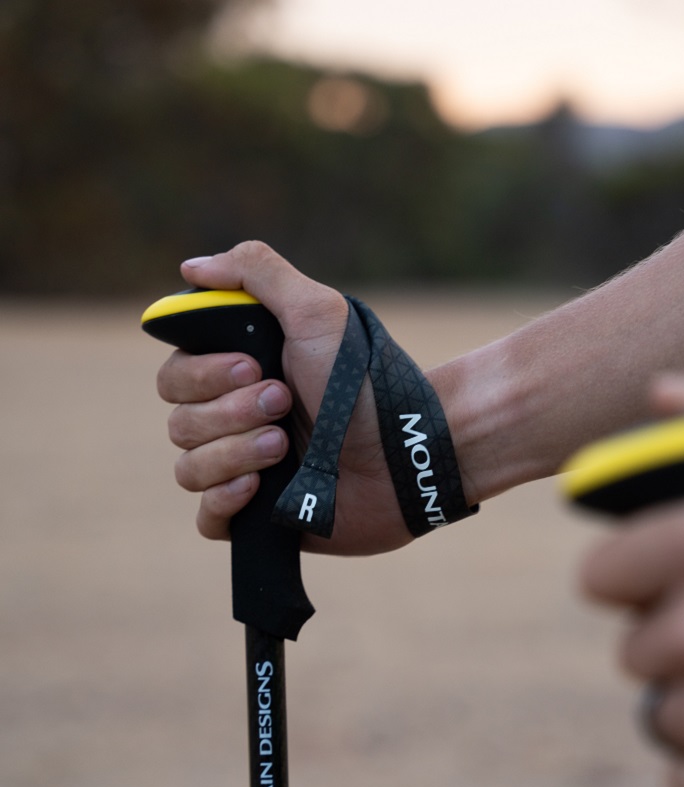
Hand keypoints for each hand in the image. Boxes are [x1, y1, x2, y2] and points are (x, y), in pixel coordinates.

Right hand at [155, 241, 412, 555]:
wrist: (406, 451)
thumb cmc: (364, 381)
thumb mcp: (317, 312)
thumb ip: (255, 273)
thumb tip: (191, 269)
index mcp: (238, 375)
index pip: (175, 376)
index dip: (203, 373)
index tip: (252, 366)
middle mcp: (234, 421)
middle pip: (178, 421)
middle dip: (229, 411)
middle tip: (284, 401)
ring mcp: (244, 470)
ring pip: (188, 468)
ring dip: (235, 452)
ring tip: (285, 445)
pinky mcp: (257, 518)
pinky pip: (207, 517)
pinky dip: (223, 499)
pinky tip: (257, 487)